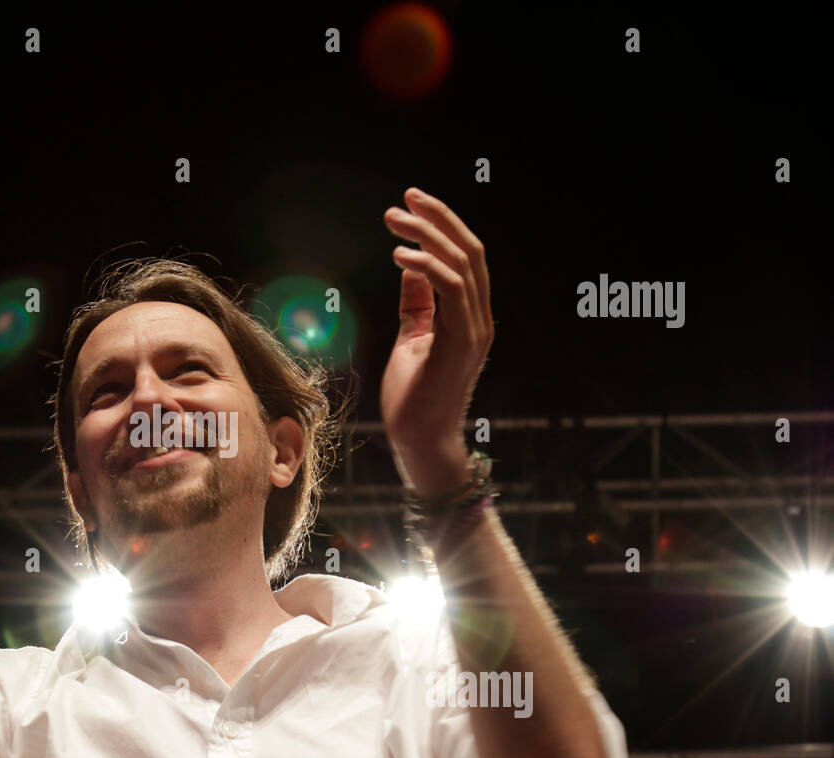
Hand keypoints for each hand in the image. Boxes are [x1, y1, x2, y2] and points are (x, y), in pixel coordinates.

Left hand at [380, 187, 493, 496]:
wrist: (420, 442)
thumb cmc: (413, 399)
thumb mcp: (413, 339)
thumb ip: (418, 304)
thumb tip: (411, 269)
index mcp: (470, 316)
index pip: (466, 258)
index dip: (442, 226)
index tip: (412, 205)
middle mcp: (480, 318)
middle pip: (470, 250)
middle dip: (437, 218)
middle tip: (404, 199)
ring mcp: (475, 329)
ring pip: (463, 263)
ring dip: (427, 235)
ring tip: (393, 220)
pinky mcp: (461, 341)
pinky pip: (451, 289)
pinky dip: (426, 266)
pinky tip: (399, 255)